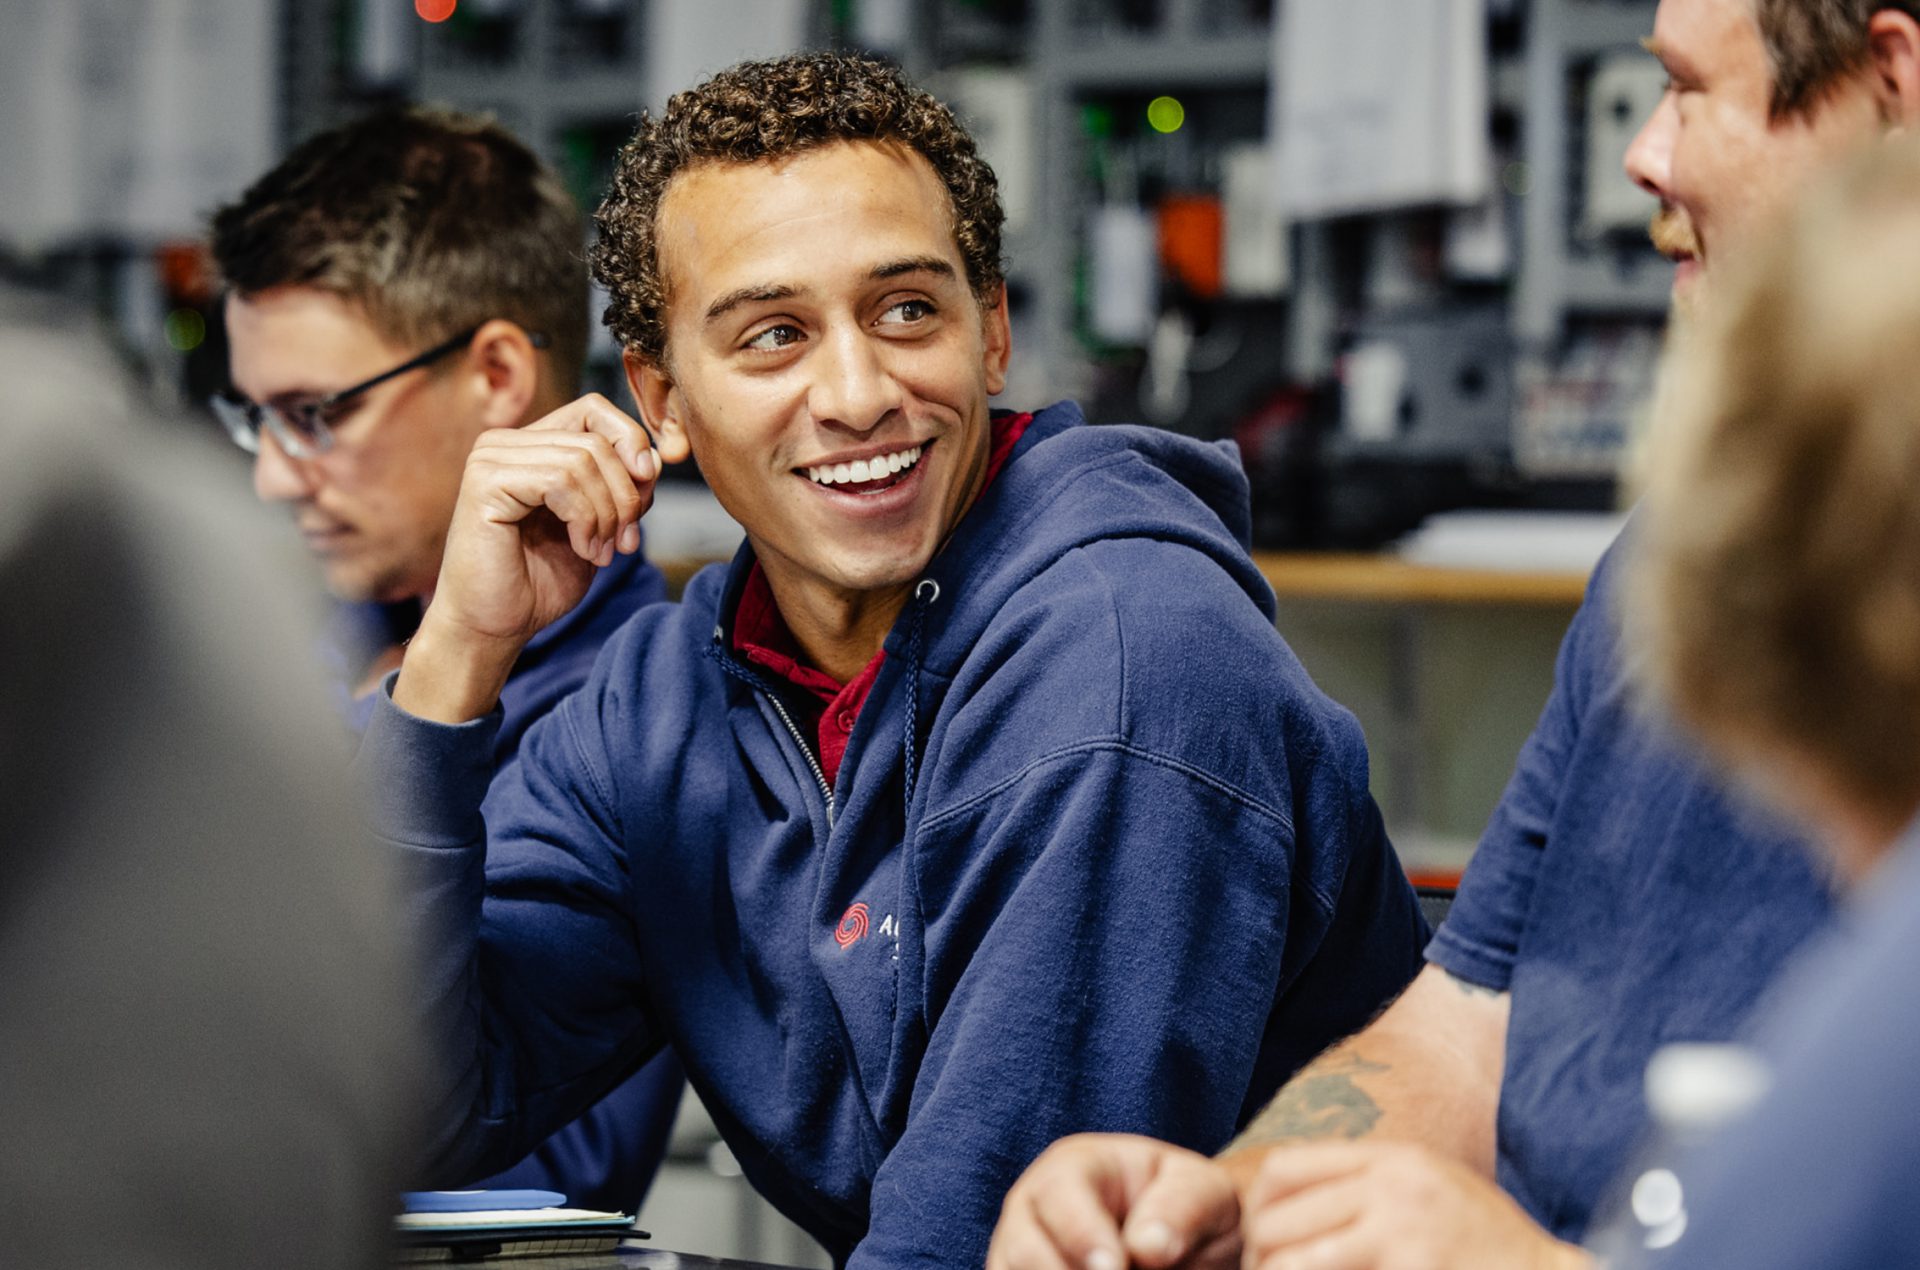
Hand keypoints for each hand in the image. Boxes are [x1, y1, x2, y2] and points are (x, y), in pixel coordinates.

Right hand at [397, 394, 657, 722]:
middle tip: (625, 541)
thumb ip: (620, 487)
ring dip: (607, 514)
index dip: (629, 441)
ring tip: (602, 551)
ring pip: (583, 461)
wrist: (495, 625)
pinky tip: (583, 549)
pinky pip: (559, 480)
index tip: (648, 486)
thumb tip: (652, 458)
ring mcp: (491, 458)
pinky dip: (585, 519)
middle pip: (596, 441)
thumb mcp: (598, 525)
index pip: (593, 409)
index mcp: (532, 445)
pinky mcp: (485, 482)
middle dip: (626, 495)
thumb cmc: (539, 581)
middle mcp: (506, 443)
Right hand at [988, 1134, 1241, 1269]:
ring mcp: (1020, 1251)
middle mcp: (1035, 1207)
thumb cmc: (1192, 1207)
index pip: (1060, 1193)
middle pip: (1023, 1247)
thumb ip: (1182, 1208)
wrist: (1188, 1239)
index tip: (1116, 1268)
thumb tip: (1147, 1248)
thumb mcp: (1204, 1192)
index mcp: (1077, 1165)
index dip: (1082, 1234)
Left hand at [1239, 1143, 1591, 1269]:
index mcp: (1391, 1161)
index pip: (1285, 1169)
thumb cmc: (1488, 1247)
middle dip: (1259, 1260)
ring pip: (1291, 1263)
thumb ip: (1368, 1187)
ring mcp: (1401, 1234)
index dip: (1256, 1210)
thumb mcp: (1429, 1192)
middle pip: (1275, 1220)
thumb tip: (1285, 1205)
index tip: (1261, 1244)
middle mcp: (1391, 1189)